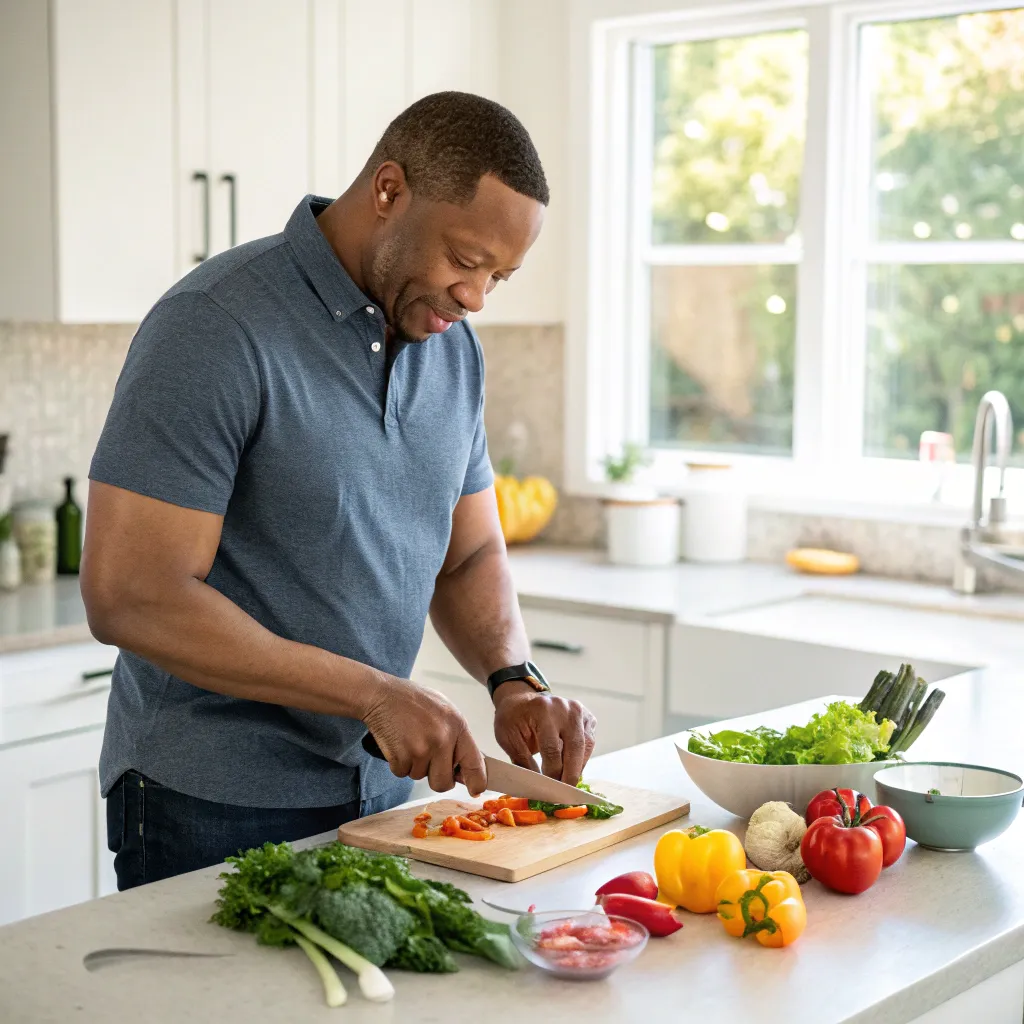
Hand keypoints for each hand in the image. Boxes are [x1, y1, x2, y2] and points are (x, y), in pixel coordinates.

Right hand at [362, 677, 486, 795]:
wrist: (382, 694)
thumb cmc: (413, 700)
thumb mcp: (445, 710)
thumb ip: (456, 736)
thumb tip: (463, 766)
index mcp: (457, 726)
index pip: (474, 763)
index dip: (476, 781)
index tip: (475, 790)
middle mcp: (442, 739)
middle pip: (443, 782)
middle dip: (436, 777)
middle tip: (428, 760)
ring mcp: (421, 749)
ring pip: (420, 777)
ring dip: (414, 765)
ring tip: (410, 740)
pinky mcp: (401, 756)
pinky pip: (402, 773)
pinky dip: (399, 763)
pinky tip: (399, 742)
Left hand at [492, 682, 596, 784]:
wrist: (521, 700)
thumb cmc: (512, 719)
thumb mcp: (508, 738)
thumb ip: (522, 761)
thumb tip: (537, 786)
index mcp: (543, 710)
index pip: (552, 748)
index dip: (552, 773)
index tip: (549, 791)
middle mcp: (565, 707)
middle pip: (574, 747)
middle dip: (570, 775)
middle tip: (564, 795)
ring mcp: (578, 710)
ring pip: (586, 746)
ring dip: (578, 768)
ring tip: (567, 785)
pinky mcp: (587, 717)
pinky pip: (589, 742)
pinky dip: (582, 758)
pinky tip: (572, 769)